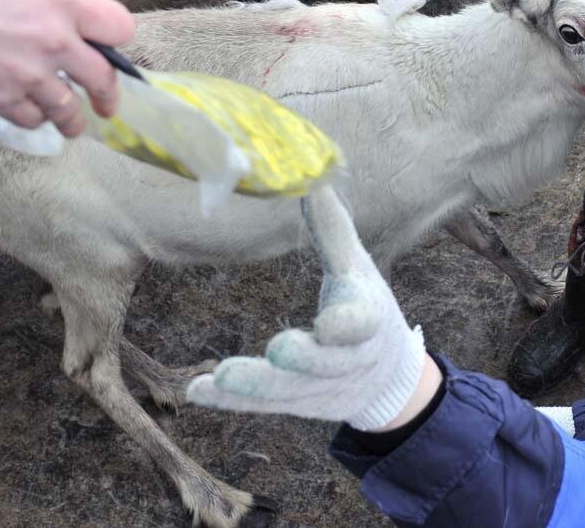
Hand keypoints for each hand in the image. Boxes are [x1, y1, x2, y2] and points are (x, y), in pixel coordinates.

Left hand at [188, 186, 432, 431]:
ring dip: (256, 386)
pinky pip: (262, 407)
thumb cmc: (365, 304)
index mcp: (368, 317)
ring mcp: (321, 388)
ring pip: (289, 392)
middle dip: (303, 359)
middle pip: (326, 363)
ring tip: (220, 376)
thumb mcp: (357, 266)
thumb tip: (313, 177)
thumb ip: (333, 228)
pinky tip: (197, 391)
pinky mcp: (296, 406)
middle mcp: (348, 359)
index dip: (347, 325)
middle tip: (277, 349)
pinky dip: (231, 403)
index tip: (328, 325)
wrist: (388, 378)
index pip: (362, 322)